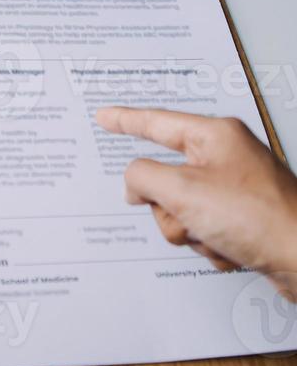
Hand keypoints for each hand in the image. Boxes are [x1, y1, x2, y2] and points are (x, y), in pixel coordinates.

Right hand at [96, 108, 296, 296]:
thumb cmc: (260, 218)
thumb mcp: (184, 192)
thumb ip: (144, 178)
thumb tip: (135, 184)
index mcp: (214, 136)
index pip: (157, 123)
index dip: (125, 121)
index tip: (105, 116)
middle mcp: (226, 157)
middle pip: (166, 179)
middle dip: (171, 209)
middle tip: (190, 216)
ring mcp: (236, 188)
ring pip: (181, 210)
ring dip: (192, 232)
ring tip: (219, 235)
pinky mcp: (244, 218)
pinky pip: (204, 231)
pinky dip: (211, 245)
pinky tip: (233, 248)